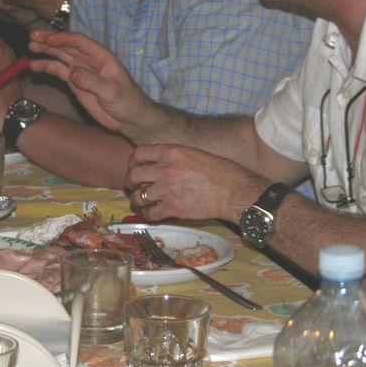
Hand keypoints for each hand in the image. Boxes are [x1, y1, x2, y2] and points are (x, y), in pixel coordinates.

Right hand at [28, 30, 150, 132]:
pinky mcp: (75, 82)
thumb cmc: (127, 102)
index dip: (64, 38)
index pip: (80, 42)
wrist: (129, 118)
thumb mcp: (112, 93)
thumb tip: (73, 72)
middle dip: (50, 40)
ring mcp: (81, 70)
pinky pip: (58, 71)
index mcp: (101, 57)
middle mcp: (89, 60)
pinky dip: (46, 67)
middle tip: (33, 36)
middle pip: (67, 46)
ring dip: (46, 51)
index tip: (49, 38)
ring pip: (60, 56)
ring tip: (30, 48)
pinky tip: (34, 66)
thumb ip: (93, 82)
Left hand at [125, 144, 267, 221]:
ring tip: (143, 201)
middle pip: (132, 175)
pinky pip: (150, 214)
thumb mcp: (195, 154)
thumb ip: (174, 156)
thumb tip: (158, 161)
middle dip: (130, 182)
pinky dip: (149, 215)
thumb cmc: (221, 172)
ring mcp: (167, 189)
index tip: (135, 167)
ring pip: (138, 197)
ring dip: (138, 200)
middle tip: (135, 186)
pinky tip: (154, 213)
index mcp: (171, 152)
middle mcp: (166, 169)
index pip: (139, 153)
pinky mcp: (173, 208)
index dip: (133, 162)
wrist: (235, 191)